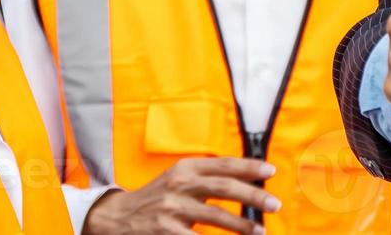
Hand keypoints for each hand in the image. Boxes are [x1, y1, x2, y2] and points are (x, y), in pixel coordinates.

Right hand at [80, 157, 277, 234]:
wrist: (116, 217)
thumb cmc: (158, 197)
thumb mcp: (179, 178)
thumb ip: (208, 177)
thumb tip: (249, 179)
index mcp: (185, 168)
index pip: (223, 164)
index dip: (249, 167)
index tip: (271, 171)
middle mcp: (179, 185)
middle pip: (224, 187)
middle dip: (253, 195)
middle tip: (274, 203)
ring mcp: (171, 209)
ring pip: (215, 216)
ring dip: (241, 225)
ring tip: (259, 231)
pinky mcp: (164, 232)